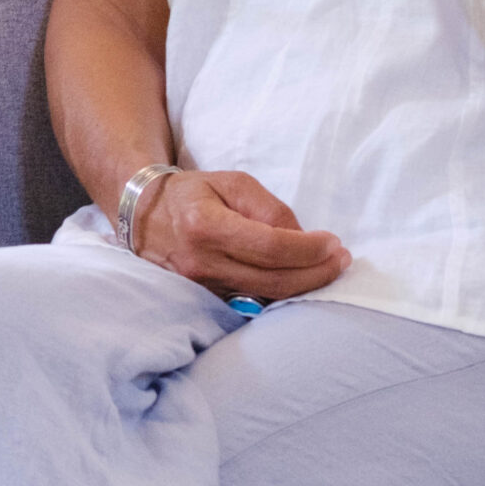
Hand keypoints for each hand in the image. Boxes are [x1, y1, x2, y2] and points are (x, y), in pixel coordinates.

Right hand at [132, 168, 349, 300]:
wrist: (143, 214)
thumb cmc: (192, 193)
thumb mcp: (232, 183)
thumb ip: (269, 208)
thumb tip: (302, 239)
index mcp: (205, 226)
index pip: (271, 247)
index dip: (309, 249)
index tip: (334, 242)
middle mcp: (200, 262)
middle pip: (275, 280)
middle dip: (317, 273)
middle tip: (341, 260)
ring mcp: (200, 287)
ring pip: (267, 297)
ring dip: (305, 286)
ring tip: (328, 269)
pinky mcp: (203, 300)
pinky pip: (253, 302)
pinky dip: (282, 294)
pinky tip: (299, 280)